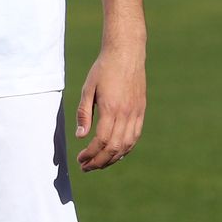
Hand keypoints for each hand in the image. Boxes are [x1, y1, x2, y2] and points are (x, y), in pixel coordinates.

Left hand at [75, 41, 144, 170]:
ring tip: (98, 163)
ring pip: (127, 145)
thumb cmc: (103, 70)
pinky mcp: (141, 112)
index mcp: (111, 109)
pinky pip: (134, 137)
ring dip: (112, 158)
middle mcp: (126, 114)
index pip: (102, 140)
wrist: (126, 54)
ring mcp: (136, 114)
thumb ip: (84, 113)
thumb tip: (80, 136)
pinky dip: (125, 149)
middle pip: (115, 147)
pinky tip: (115, 153)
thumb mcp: (88, 88)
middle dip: (100, 161)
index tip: (80, 159)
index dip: (91, 154)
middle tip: (86, 167)